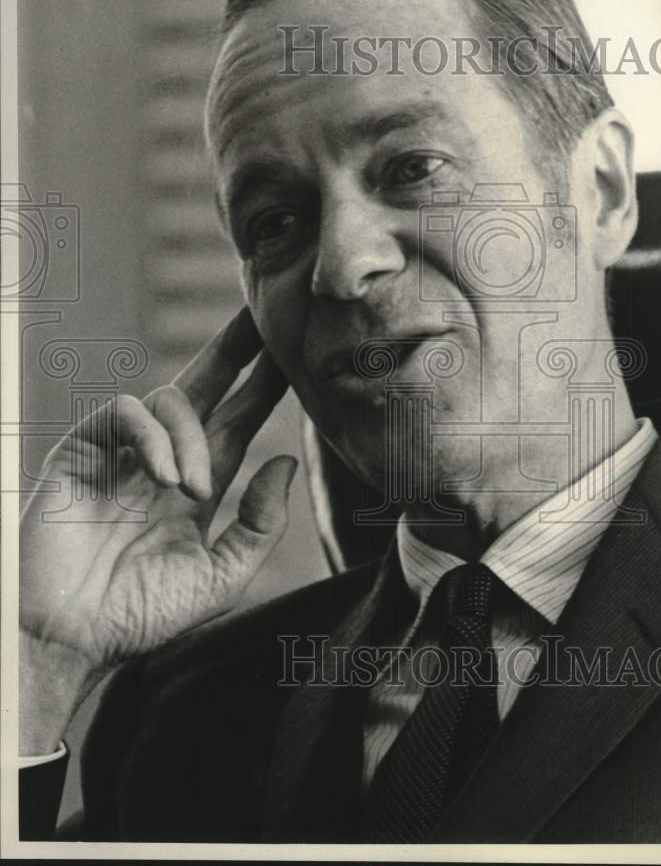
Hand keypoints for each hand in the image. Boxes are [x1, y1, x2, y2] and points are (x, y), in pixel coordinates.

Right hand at [19, 308, 292, 751]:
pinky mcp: (83, 449)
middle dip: (236, 349)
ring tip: (193, 489)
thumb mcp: (220, 576)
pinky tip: (162, 476)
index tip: (295, 356)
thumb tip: (286, 460)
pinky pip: (126, 412)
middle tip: (264, 316)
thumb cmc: (141, 615)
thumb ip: (258, 524)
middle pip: (206, 384)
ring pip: (171, 397)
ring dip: (192, 437)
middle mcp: (163, 458)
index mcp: (198, 484)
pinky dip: (152, 437)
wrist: (70, 639)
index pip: (238, 419)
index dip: (264, 386)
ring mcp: (122, 452)